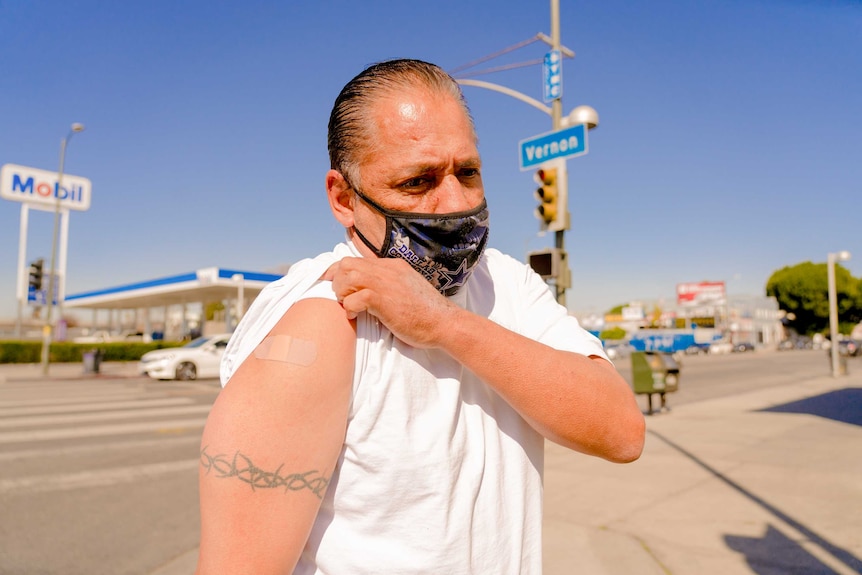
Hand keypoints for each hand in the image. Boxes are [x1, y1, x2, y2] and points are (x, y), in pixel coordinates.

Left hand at [322, 257, 456, 348]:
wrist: (444, 322)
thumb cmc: (427, 313)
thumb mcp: (406, 290)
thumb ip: (389, 285)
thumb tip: (369, 292)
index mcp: (393, 266)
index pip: (357, 260)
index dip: (339, 271)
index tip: (332, 282)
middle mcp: (387, 269)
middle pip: (347, 264)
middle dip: (338, 281)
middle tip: (343, 298)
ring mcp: (385, 282)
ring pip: (347, 275)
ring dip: (342, 292)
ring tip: (348, 305)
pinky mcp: (383, 299)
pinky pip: (354, 297)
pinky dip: (349, 306)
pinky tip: (354, 315)